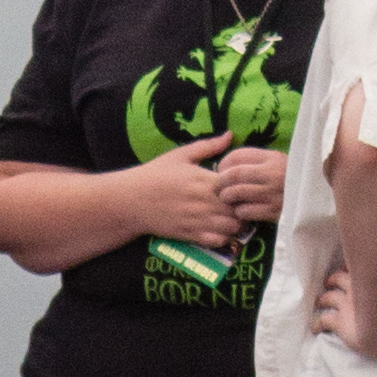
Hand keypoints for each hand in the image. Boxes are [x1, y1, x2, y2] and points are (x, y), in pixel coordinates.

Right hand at [125, 132, 243, 248]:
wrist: (132, 200)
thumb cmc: (156, 174)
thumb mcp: (181, 155)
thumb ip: (208, 146)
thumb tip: (229, 135)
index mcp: (203, 179)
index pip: (237, 185)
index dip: (243, 187)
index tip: (243, 185)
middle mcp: (202, 201)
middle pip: (237, 208)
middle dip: (243, 207)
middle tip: (242, 204)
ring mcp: (196, 220)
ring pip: (230, 227)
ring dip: (236, 224)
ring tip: (233, 217)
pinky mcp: (189, 235)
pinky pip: (216, 241)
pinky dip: (223, 238)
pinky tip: (220, 230)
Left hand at [215, 146, 288, 224]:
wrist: (316, 196)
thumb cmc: (293, 177)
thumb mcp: (279, 161)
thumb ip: (258, 160)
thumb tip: (230, 162)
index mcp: (272, 157)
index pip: (238, 155)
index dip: (224, 162)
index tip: (221, 169)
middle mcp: (271, 173)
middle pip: (234, 174)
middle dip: (221, 181)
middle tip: (218, 186)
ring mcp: (271, 193)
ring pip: (237, 193)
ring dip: (227, 196)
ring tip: (226, 198)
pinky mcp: (272, 212)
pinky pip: (246, 211)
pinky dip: (239, 211)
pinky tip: (240, 210)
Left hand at [311, 266, 376, 357]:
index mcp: (372, 283)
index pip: (356, 267)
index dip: (351, 270)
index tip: (349, 270)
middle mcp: (355, 291)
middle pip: (336, 279)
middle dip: (333, 282)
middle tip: (332, 286)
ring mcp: (345, 308)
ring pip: (325, 297)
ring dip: (323, 300)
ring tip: (322, 304)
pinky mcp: (338, 325)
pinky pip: (321, 321)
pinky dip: (316, 323)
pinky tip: (315, 328)